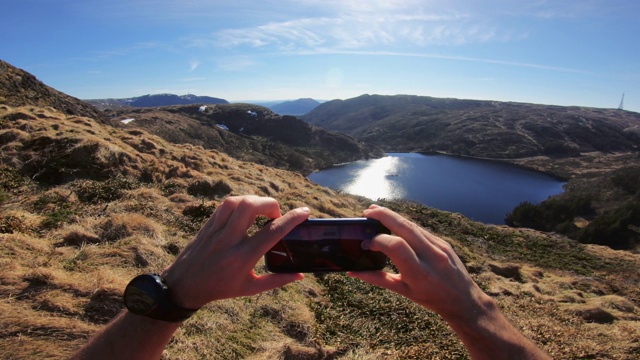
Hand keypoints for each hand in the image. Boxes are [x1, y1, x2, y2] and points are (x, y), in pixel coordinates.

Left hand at [161, 196, 308, 308]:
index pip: (272, 232)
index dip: (291, 218)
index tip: (304, 211)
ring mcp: (216, 230)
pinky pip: (225, 205)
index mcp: (243, 258)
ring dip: (254, 200)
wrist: (184, 286)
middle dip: (270, 204)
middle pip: (251, 207)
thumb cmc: (220, 288)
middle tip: (275, 215)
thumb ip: (276, 281)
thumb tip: (300, 276)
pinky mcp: (207, 225)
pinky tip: (246, 210)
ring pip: (237, 201)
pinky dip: (240, 202)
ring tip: (261, 211)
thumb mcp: (250, 289)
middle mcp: (229, 240)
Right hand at [349, 205, 487, 321]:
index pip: (396, 246)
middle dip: (384, 215)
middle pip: (405, 227)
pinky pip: (420, 229)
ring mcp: (439, 247)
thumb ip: (377, 279)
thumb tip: (352, 273)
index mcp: (419, 273)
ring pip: (412, 224)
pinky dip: (404, 224)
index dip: (378, 240)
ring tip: (375, 211)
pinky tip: (393, 221)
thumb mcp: (403, 291)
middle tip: (367, 211)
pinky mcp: (443, 242)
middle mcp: (431, 256)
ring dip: (392, 215)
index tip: (366, 243)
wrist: (463, 299)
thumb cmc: (430, 298)